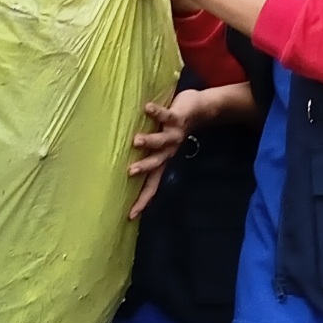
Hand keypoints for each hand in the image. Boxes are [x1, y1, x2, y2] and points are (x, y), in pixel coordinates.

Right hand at [125, 87, 211, 219]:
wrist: (201, 111)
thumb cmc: (172, 129)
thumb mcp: (161, 146)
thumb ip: (146, 153)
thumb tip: (121, 167)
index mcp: (163, 161)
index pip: (151, 185)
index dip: (142, 200)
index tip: (131, 214)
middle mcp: (169, 151)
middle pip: (156, 163)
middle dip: (144, 168)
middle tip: (129, 172)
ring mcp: (173, 135)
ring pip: (160, 141)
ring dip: (150, 141)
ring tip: (136, 141)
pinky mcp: (176, 118)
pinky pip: (165, 115)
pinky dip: (156, 112)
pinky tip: (147, 108)